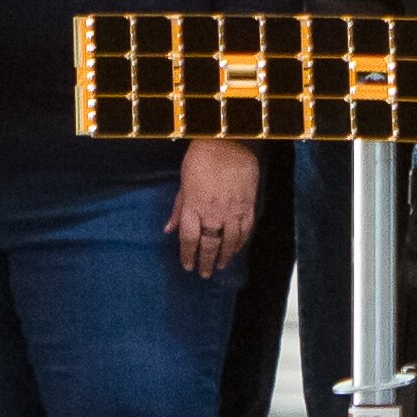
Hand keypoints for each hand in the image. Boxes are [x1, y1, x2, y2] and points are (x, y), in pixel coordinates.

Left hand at [170, 136, 259, 273]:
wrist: (229, 143)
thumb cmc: (201, 159)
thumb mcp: (184, 182)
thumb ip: (179, 208)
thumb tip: (168, 229)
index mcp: (193, 207)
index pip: (189, 239)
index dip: (188, 255)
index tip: (187, 266)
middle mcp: (212, 214)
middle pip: (209, 245)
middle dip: (206, 261)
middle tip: (205, 274)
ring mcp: (232, 211)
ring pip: (229, 241)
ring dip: (225, 256)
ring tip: (221, 265)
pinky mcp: (248, 206)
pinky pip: (245, 230)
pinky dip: (241, 242)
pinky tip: (237, 248)